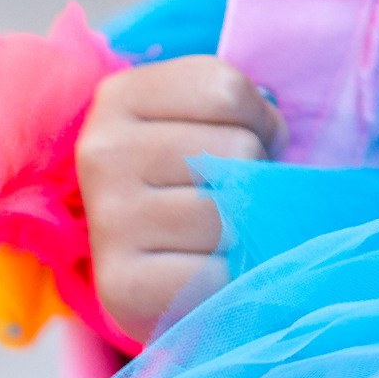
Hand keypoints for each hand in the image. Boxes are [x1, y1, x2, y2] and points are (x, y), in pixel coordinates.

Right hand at [76, 58, 283, 343]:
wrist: (147, 272)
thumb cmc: (192, 182)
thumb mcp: (205, 120)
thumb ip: (243, 109)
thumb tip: (274, 145)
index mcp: (121, 96)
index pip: (227, 91)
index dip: (261, 121)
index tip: (246, 143)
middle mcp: (104, 153)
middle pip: (237, 150)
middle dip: (256, 177)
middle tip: (235, 197)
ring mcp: (108, 219)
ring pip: (230, 213)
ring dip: (246, 230)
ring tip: (223, 235)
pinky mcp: (120, 286)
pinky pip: (216, 273)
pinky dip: (228, 278)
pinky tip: (208, 273)